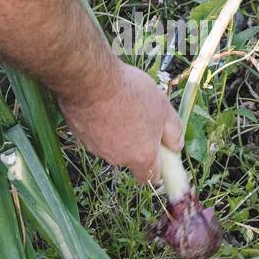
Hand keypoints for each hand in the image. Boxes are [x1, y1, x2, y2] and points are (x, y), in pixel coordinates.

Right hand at [58, 60, 183, 183]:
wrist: (92, 82)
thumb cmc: (131, 94)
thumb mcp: (164, 109)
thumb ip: (175, 133)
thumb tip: (176, 147)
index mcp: (141, 156)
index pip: (151, 177)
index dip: (158, 167)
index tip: (161, 152)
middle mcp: (118, 159)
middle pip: (132, 159)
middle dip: (138, 144)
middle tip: (141, 118)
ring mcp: (97, 149)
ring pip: (113, 146)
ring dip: (118, 133)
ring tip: (121, 106)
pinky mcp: (81, 137)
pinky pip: (96, 135)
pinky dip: (101, 125)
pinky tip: (104, 105)